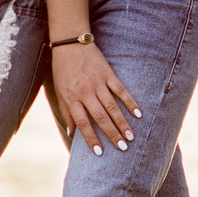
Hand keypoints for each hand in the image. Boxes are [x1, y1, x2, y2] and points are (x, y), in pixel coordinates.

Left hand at [50, 41, 140, 155]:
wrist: (71, 43)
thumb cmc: (62, 69)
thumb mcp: (59, 91)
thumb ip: (66, 112)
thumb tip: (71, 133)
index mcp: (72, 98)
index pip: (83, 123)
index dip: (91, 138)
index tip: (100, 152)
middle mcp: (85, 92)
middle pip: (101, 117)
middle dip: (112, 134)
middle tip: (122, 148)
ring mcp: (98, 82)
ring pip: (112, 106)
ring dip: (122, 122)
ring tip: (130, 136)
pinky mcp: (108, 73)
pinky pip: (120, 90)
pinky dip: (130, 101)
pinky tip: (138, 113)